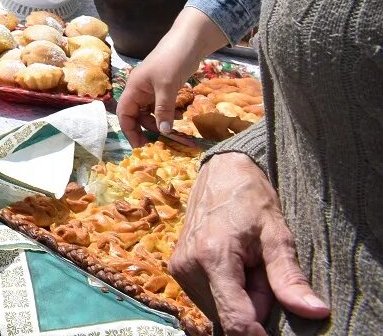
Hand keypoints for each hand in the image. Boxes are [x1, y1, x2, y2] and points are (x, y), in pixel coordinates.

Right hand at [117, 8, 228, 143]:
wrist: (188, 41)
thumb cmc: (172, 60)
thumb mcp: (167, 87)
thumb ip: (163, 110)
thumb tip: (162, 132)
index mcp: (133, 89)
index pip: (124, 114)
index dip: (130, 131)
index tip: (141, 146)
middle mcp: (139, 90)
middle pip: (136, 116)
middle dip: (146, 130)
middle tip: (160, 144)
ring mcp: (152, 89)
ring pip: (150, 112)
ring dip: (159, 123)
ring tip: (173, 132)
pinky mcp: (164, 88)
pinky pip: (161, 107)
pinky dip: (168, 115)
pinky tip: (179, 118)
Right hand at [171, 152, 328, 334]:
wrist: (221, 172)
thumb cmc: (251, 198)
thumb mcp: (277, 235)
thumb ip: (289, 278)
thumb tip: (315, 312)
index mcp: (213, 257)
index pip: (235, 318)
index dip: (258, 334)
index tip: (274, 333)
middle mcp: (188, 266)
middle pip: (228, 315)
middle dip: (252, 306)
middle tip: (261, 273)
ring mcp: (179, 268)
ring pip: (218, 309)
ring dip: (239, 299)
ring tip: (247, 265)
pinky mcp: (177, 268)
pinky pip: (208, 297)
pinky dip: (226, 291)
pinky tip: (233, 266)